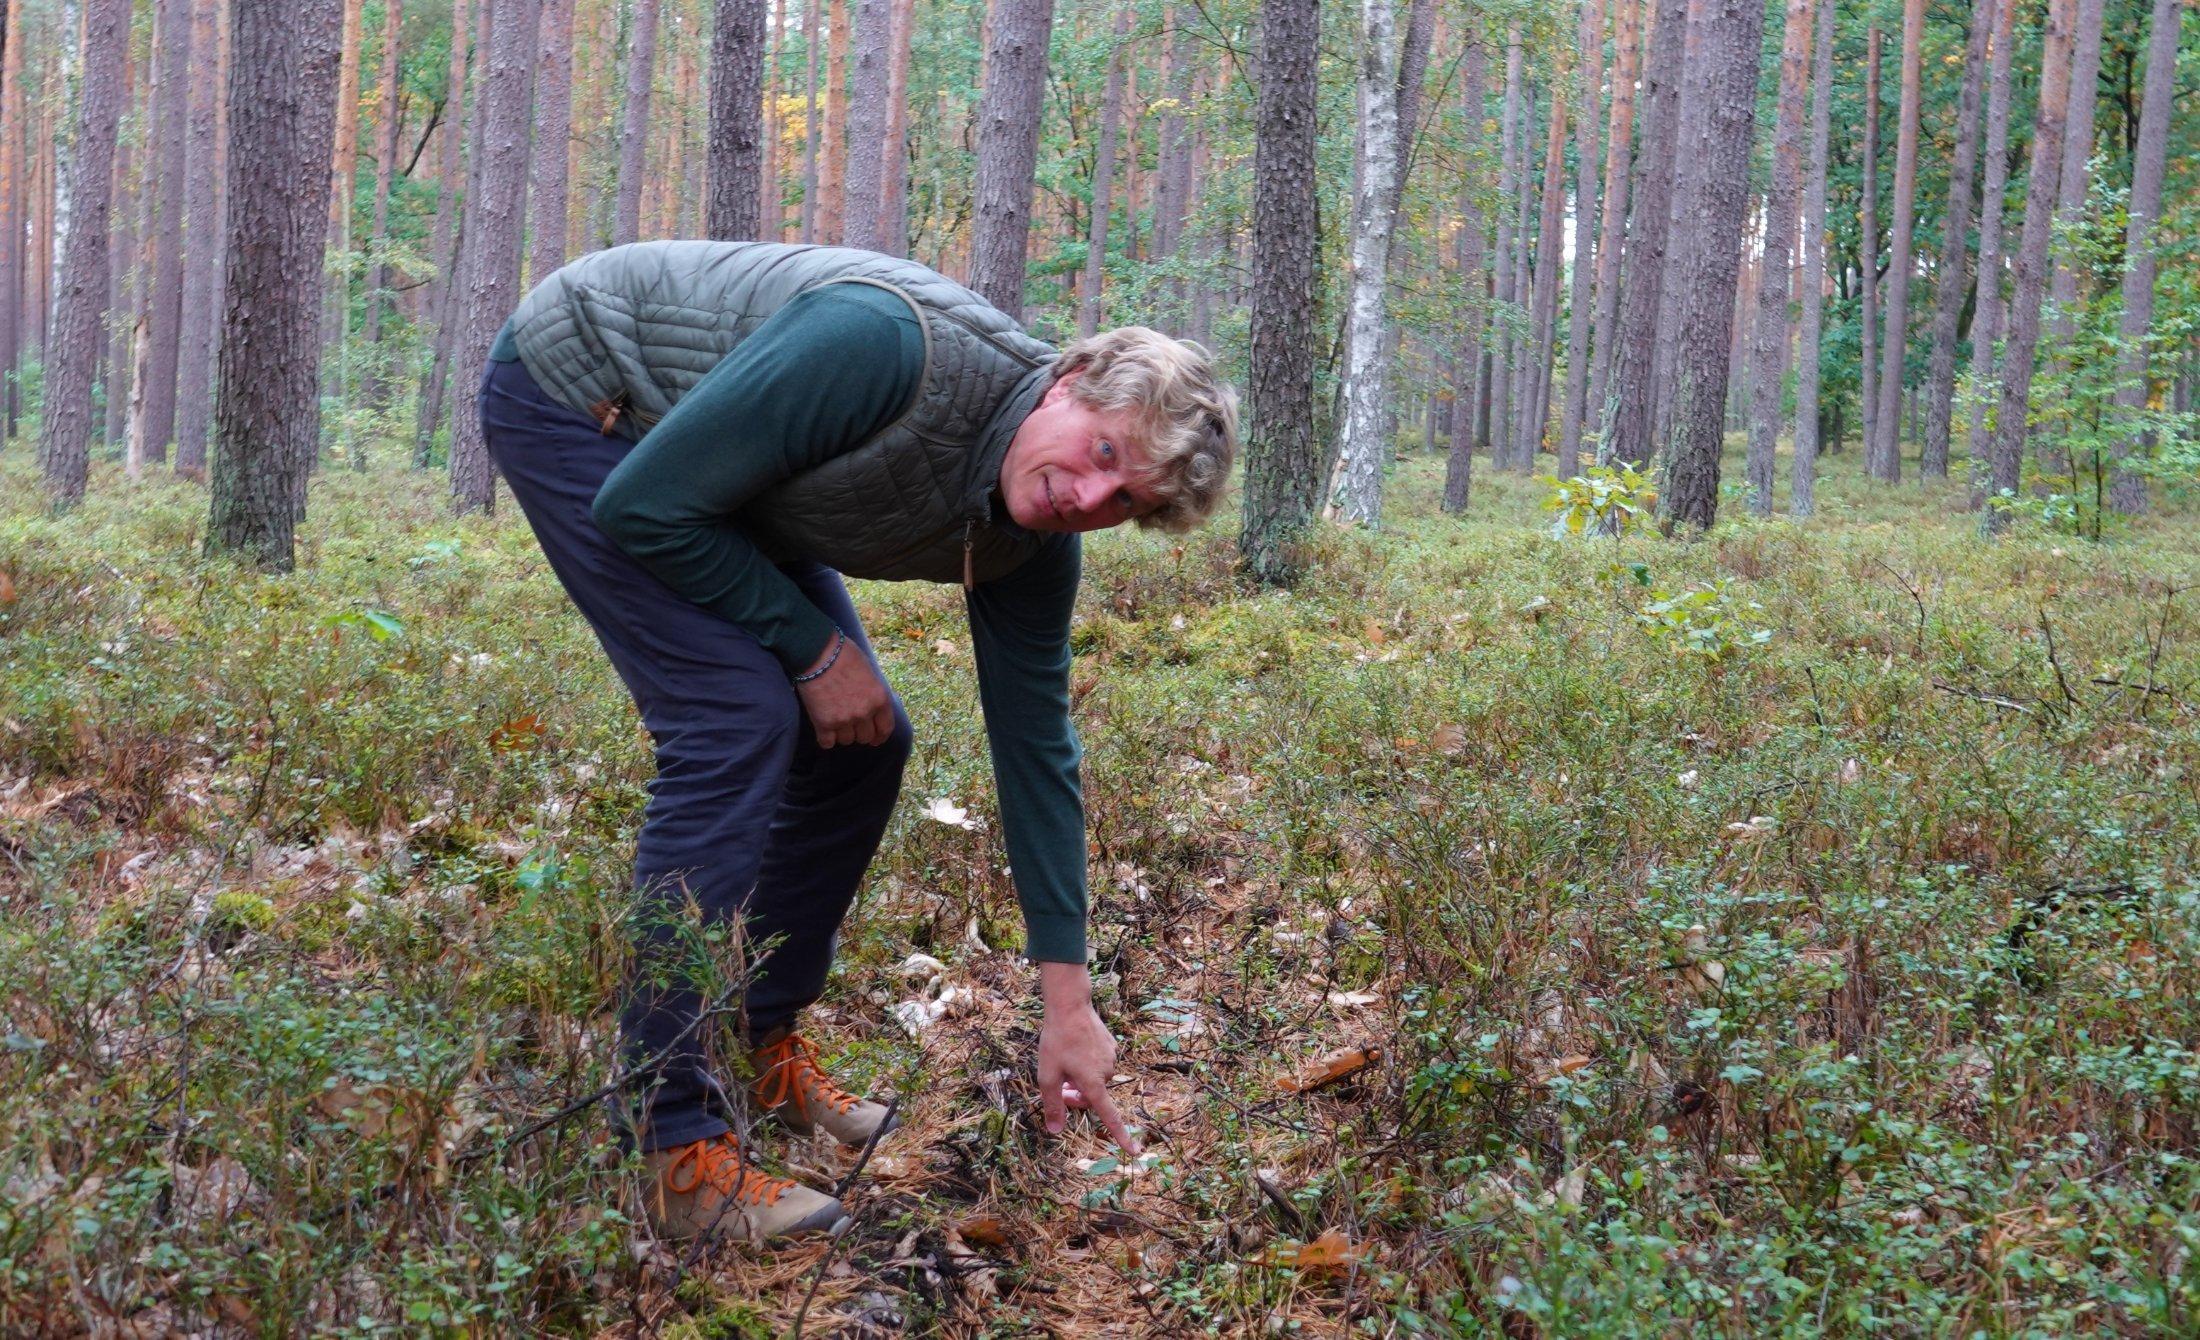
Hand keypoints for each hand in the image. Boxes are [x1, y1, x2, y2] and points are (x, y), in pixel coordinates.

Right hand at [792, 634, 894, 747]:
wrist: (818, 652)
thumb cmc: (844, 655)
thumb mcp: (869, 671)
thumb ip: (872, 692)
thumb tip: (871, 703)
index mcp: (879, 699)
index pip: (885, 728)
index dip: (880, 737)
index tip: (875, 740)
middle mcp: (864, 712)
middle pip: (865, 737)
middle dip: (859, 733)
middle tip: (852, 726)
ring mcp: (844, 720)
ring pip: (847, 740)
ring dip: (842, 734)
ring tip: (836, 723)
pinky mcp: (824, 723)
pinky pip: (828, 743)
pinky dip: (826, 739)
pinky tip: (824, 731)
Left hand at [1036, 961, 1140, 1153]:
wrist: (1070, 1006)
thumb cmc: (1056, 1041)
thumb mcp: (1047, 1076)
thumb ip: (1052, 1105)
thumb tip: (1056, 1131)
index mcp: (1093, 1083)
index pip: (1109, 1117)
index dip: (1121, 1136)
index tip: (1135, 1151)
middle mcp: (1107, 1073)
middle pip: (1092, 1098)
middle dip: (1076, 1096)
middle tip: (1059, 1085)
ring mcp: (1111, 1058)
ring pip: (1096, 1080)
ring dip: (1081, 1079)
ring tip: (1064, 1062)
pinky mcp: (1112, 1046)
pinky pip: (1099, 1064)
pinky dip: (1087, 1065)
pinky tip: (1075, 1049)